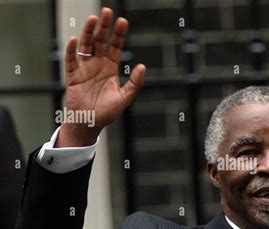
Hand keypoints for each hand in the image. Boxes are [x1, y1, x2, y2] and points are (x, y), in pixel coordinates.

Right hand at [56, 7, 145, 146]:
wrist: (90, 123)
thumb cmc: (107, 111)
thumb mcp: (125, 97)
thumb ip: (135, 83)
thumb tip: (142, 67)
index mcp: (110, 67)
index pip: (114, 46)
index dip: (118, 34)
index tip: (123, 21)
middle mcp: (97, 64)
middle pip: (100, 41)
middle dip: (104, 27)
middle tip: (107, 12)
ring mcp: (84, 68)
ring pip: (86, 46)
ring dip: (89, 33)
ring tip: (93, 20)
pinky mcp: (72, 75)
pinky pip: (71, 60)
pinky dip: (72, 50)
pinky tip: (75, 40)